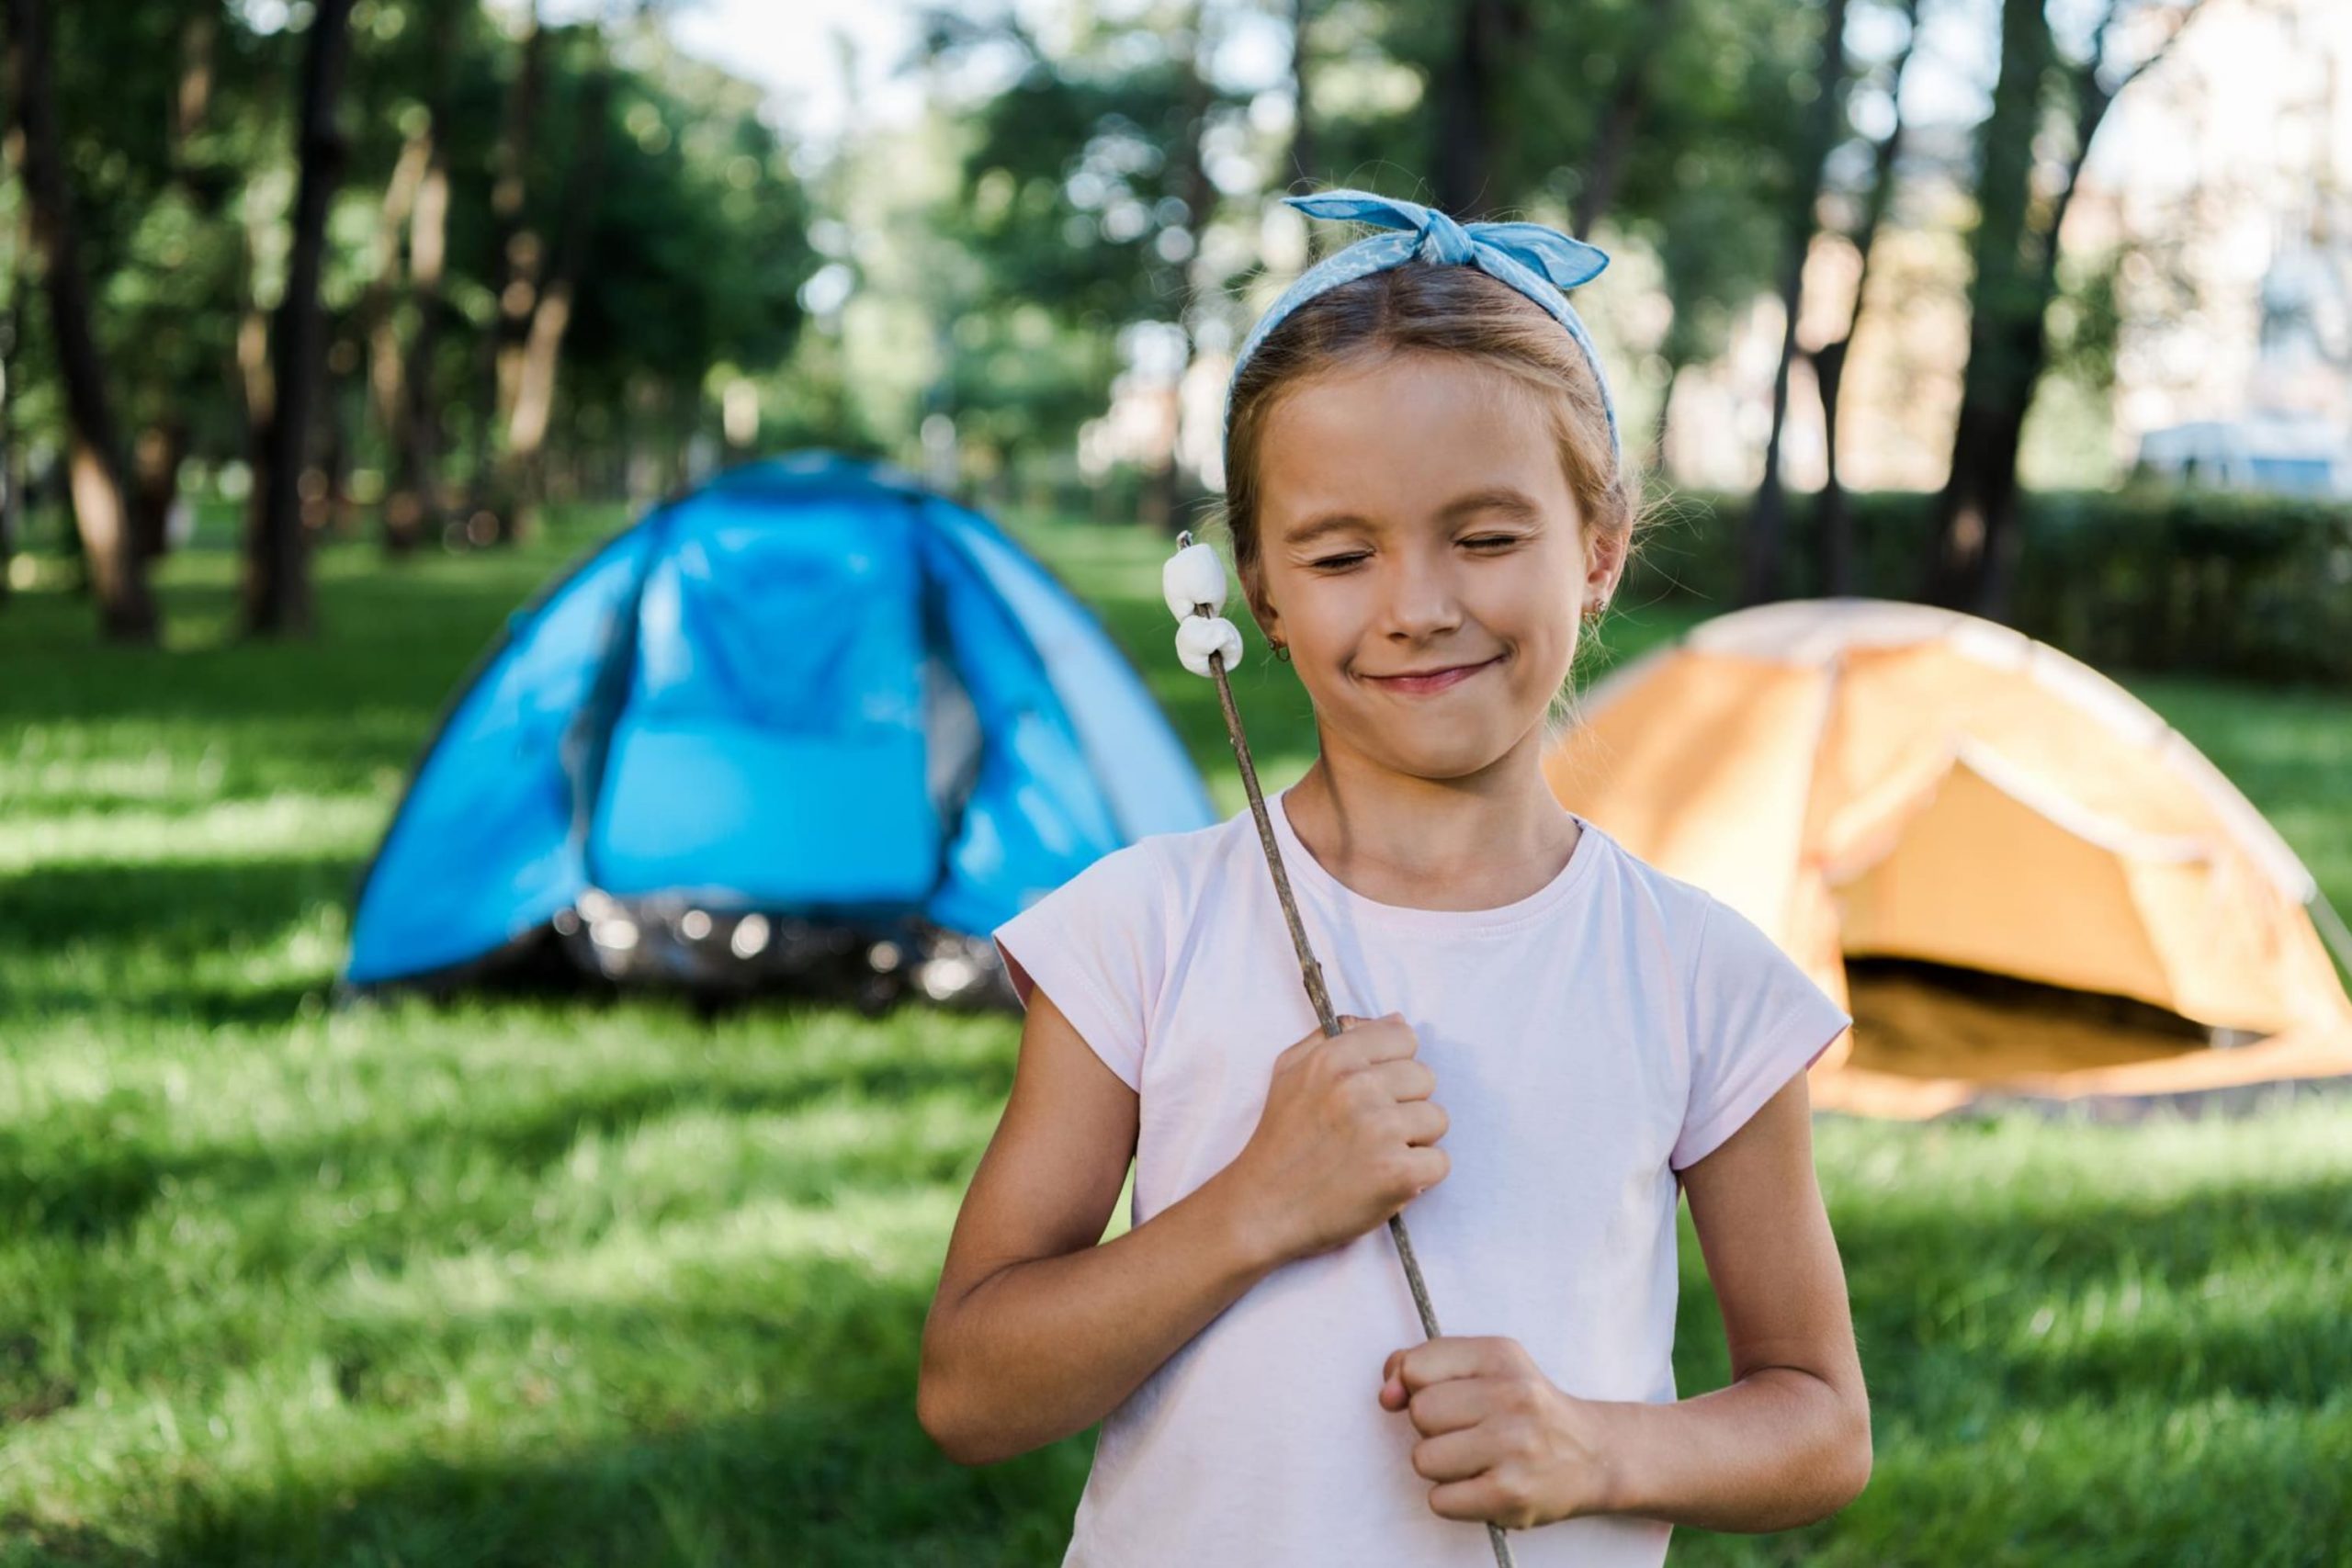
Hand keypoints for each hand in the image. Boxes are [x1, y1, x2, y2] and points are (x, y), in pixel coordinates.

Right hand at [1226, 1012, 1449, 1264]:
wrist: (1262, 1209)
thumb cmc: (1279, 1141)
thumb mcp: (1289, 1071)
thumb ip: (1335, 1036)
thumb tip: (1394, 1020)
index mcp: (1333, 1058)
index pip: (1403, 1037)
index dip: (1394, 1066)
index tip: (1376, 1091)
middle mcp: (1358, 1087)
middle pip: (1425, 1078)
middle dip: (1405, 1104)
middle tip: (1371, 1131)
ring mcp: (1380, 1129)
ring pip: (1437, 1119)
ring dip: (1414, 1140)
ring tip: (1378, 1155)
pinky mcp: (1398, 1172)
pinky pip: (1440, 1161)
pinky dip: (1419, 1176)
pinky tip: (1386, 1180)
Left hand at [1379, 1336, 1615, 1529]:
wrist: (1593, 1455)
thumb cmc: (1525, 1409)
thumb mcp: (1484, 1367)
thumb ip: (1423, 1366)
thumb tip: (1387, 1394)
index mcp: (1500, 1355)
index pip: (1415, 1367)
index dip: (1414, 1387)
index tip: (1441, 1398)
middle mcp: (1512, 1396)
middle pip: (1420, 1413)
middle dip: (1433, 1428)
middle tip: (1470, 1432)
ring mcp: (1514, 1446)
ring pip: (1424, 1459)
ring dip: (1441, 1466)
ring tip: (1476, 1460)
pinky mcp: (1511, 1494)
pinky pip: (1440, 1500)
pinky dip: (1453, 1499)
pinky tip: (1482, 1485)